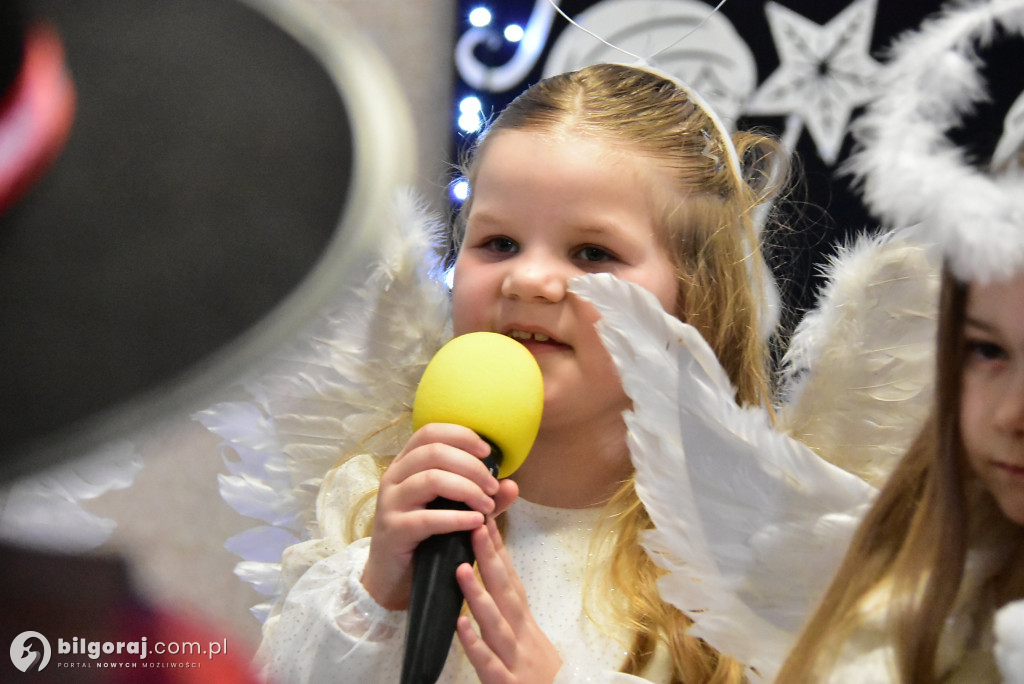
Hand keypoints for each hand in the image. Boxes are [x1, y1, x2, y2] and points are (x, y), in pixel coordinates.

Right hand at [361, 423, 516, 608]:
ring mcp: (390, 503)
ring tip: (487, 506)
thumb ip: (483, 497)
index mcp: (406, 464)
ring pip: (431, 479)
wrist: (393, 577)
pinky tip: (476, 523)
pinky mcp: (393, 531)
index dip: (461, 435)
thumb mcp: (456, 512)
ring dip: (467, 489)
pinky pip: (427, 518)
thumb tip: (512, 485)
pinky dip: (456, 518)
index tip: (488, 452)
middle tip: (492, 486)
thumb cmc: (426, 537)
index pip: (430, 432)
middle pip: (433, 452)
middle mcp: (394, 477)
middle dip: (471, 466)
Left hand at [456, 517, 561, 683]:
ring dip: (479, 595)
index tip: (486, 520)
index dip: (498, 550)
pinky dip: (475, 644)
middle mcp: (522, 636)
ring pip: (496, 624)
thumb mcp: (530, 640)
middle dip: (490, 559)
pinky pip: (488, 663)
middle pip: (506, 592)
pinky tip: (460, 625)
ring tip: (460, 569)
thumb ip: (513, 613)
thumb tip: (495, 582)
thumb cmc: (541, 676)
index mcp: (525, 623)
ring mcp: (515, 659)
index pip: (510, 580)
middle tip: (475, 527)